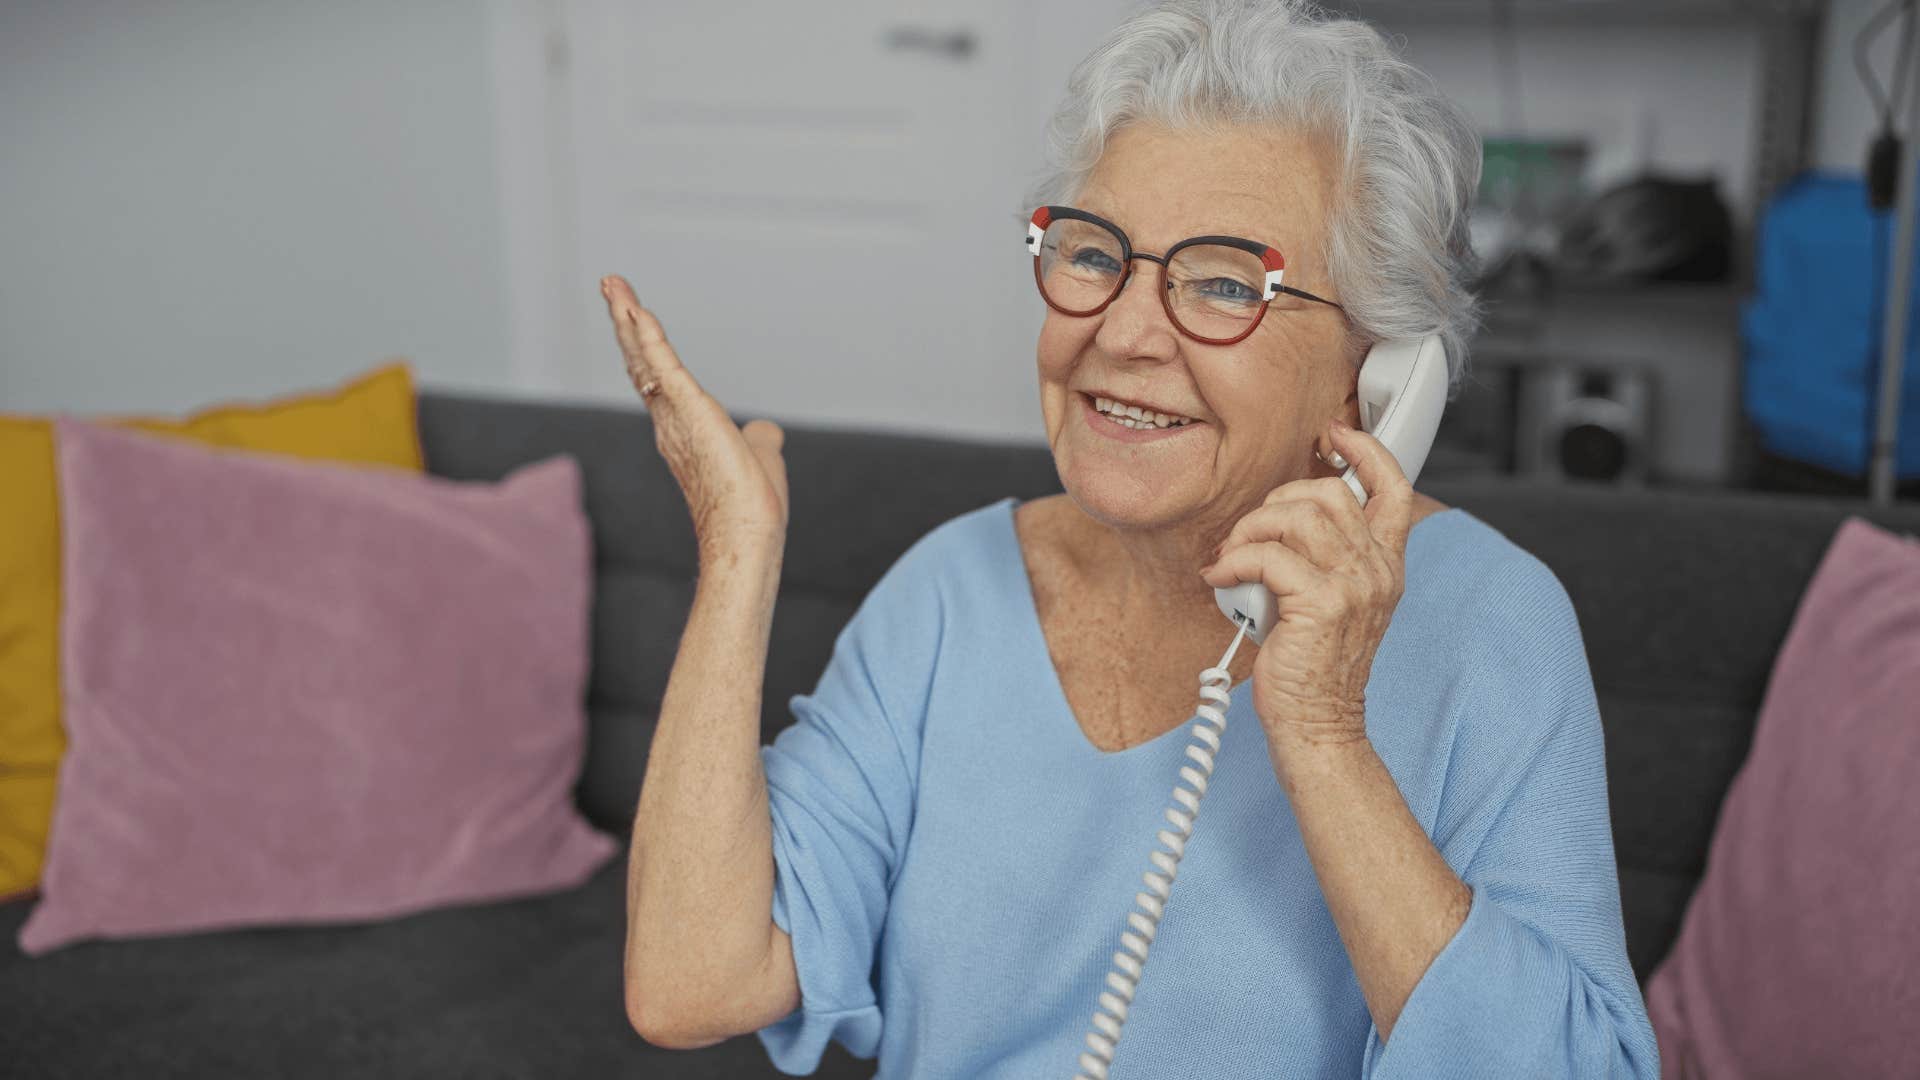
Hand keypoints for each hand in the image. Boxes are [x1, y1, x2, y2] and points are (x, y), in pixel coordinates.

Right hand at [600, 274, 789, 558]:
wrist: (746, 534)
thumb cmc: (750, 505)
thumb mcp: (760, 457)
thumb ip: (761, 439)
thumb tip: (767, 430)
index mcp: (683, 429)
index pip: (657, 379)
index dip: (643, 348)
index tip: (632, 317)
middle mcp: (668, 421)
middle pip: (639, 361)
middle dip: (624, 322)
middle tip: (611, 286)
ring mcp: (673, 416)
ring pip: (643, 357)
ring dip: (627, 317)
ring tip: (612, 283)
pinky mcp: (688, 409)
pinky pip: (662, 365)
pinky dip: (647, 335)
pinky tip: (635, 309)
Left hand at [1198, 419, 1414, 750]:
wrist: (1318, 725)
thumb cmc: (1313, 667)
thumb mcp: (1333, 602)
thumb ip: (1325, 558)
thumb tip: (1279, 518)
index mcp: (1385, 565)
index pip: (1394, 489)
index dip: (1365, 452)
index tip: (1332, 436)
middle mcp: (1378, 570)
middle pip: (1328, 493)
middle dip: (1276, 500)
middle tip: (1250, 532)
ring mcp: (1354, 586)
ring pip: (1296, 516)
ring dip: (1250, 529)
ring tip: (1233, 557)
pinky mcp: (1320, 604)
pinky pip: (1266, 556)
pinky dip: (1233, 561)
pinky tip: (1222, 577)